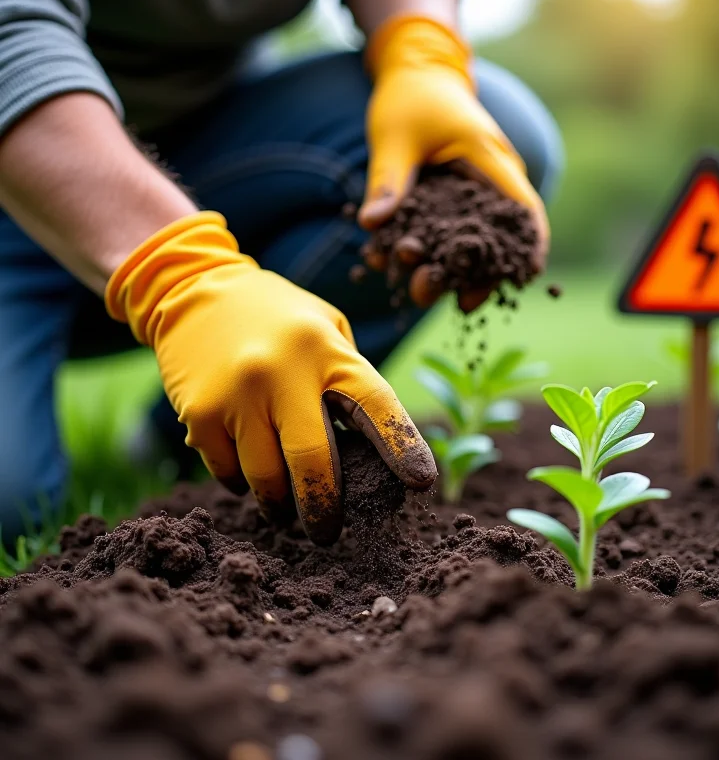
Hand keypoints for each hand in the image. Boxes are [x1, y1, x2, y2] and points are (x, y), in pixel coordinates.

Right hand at [106, 212, 435, 545]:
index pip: (376, 407)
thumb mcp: (325, 328)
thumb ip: (346, 378)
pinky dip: (240, 481)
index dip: (403, 447)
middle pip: (314, 463)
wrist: (194, 290)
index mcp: (326, 349)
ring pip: (266, 479)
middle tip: (328, 533)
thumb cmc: (277, 317)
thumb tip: (367, 450)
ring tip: (283, 507)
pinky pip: (227, 472)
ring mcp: (237, 395)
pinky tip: (246, 468)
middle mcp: (282, 372)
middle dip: (324, 510)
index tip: (421, 484)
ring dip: (278, 504)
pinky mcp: (200, 413)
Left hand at [358, 15, 549, 308]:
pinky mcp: (450, 203)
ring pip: (470, 243)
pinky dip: (427, 254)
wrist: (413, 77)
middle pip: (496, 239)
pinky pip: (445, 236)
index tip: (525, 278)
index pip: (523, 209)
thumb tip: (371, 225)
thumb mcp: (395, 137)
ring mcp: (470, 194)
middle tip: (457, 303)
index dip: (530, 246)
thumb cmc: (411, 98)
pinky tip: (396, 268)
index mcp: (489, 160)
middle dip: (479, 275)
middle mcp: (488, 181)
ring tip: (415, 292)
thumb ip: (387, 181)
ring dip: (449, 272)